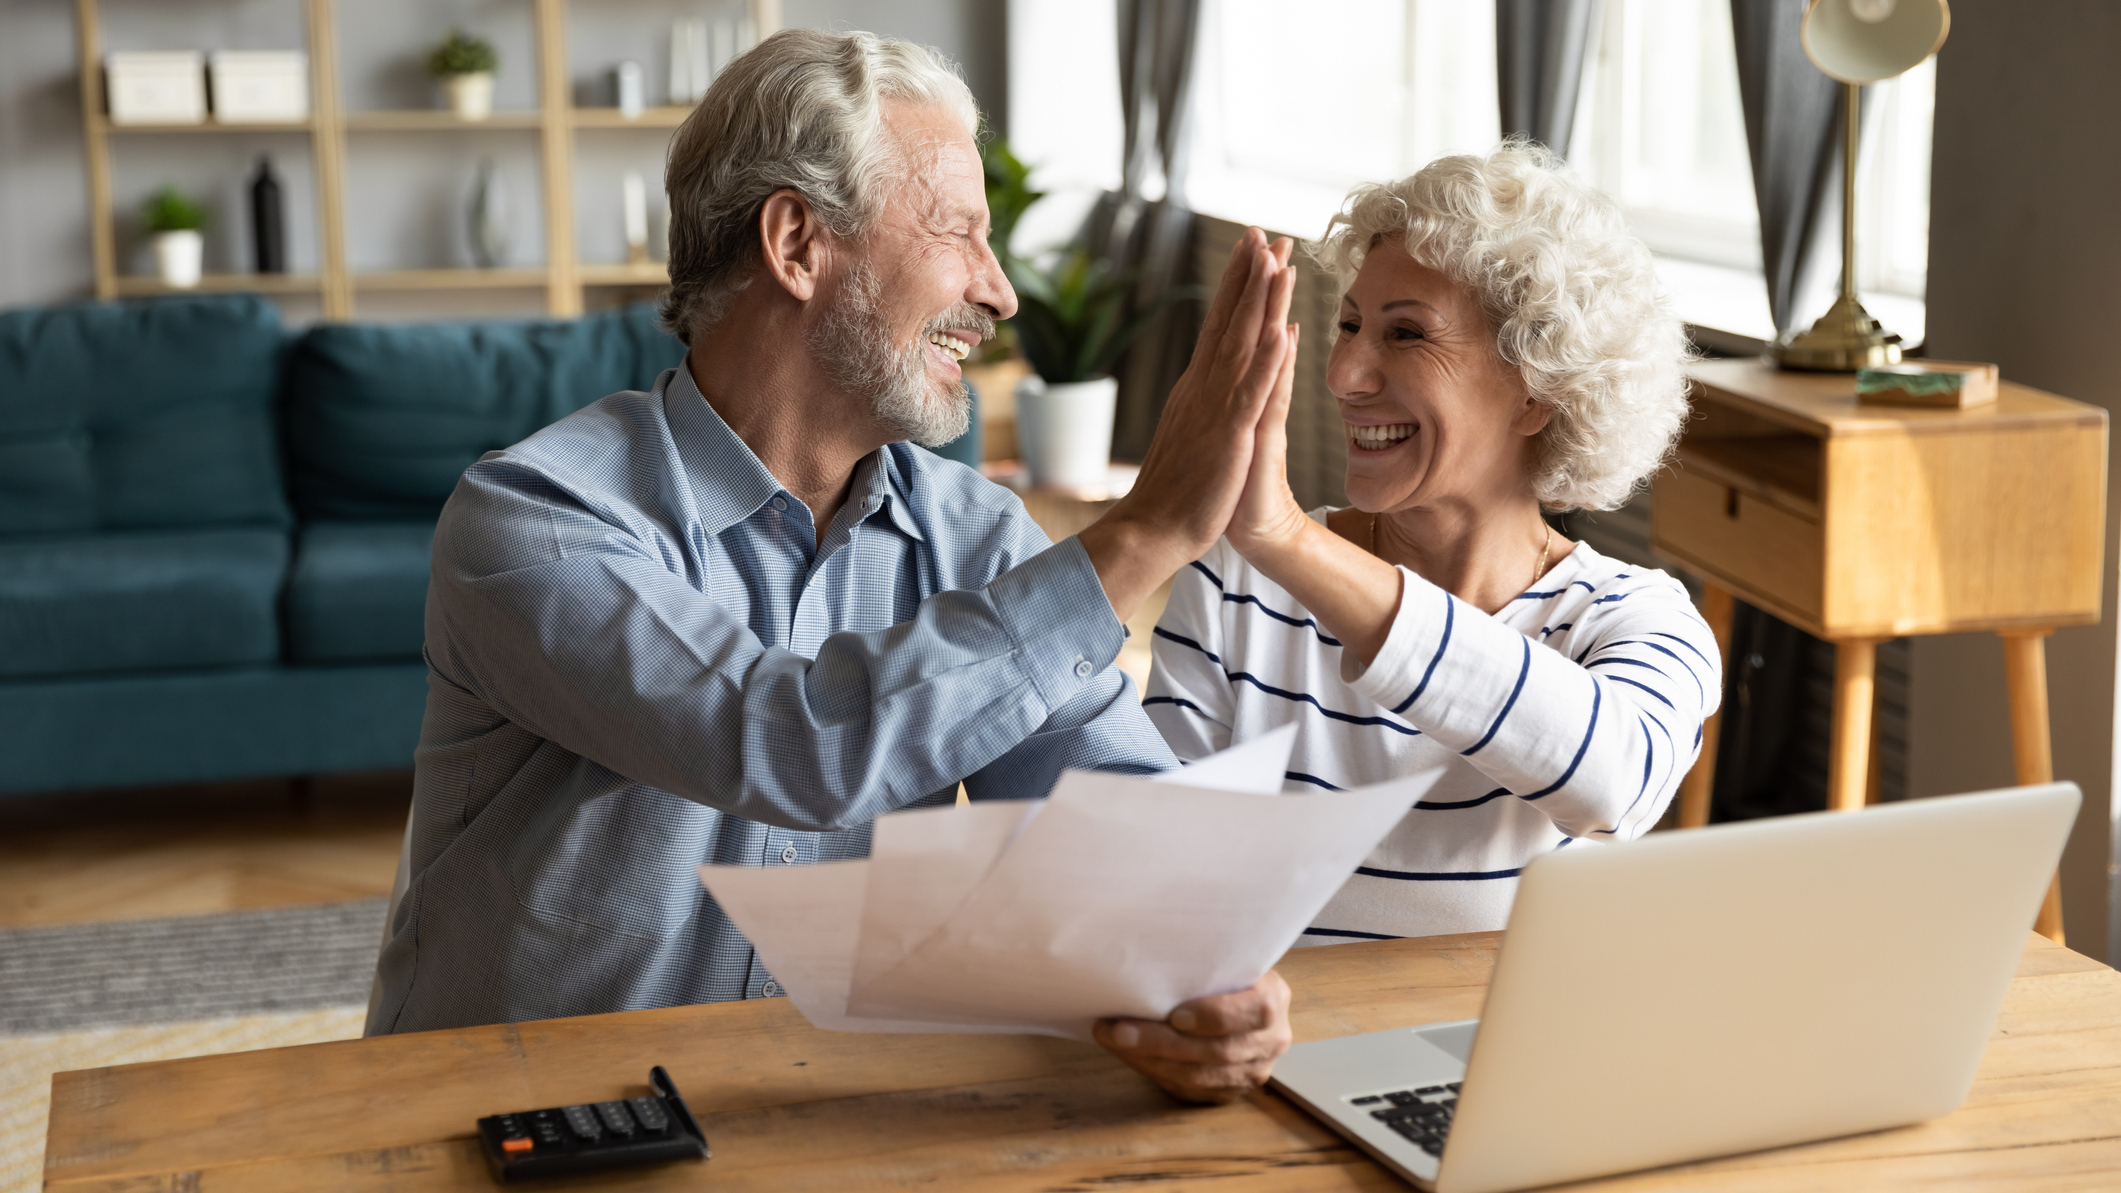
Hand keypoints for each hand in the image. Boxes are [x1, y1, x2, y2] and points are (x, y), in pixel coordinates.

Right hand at [1079, 229, 1296, 620]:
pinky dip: (1266, 360)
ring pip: (1242, 344)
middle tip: (1265, 232)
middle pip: (1230, 321)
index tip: (1251, 249)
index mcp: (1197, 387)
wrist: (1152, 529)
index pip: (1219, 325)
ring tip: (1278, 262)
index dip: (1237, 285)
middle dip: (1249, 275)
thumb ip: (1201, 405)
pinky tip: (1280, 331)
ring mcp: (1215, 408)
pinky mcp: (1229, 435)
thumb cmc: (1174, 491)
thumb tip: (1206, 383)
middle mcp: (1203, 387)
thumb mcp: (1191, 435)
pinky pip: (1252, 392)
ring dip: (1260, 301)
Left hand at [1092, 970, 1293, 1103]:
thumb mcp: (1222, 956)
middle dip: (1162, 1042)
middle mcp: (1272, 1039)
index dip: (1215, 1016)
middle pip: (1218, 1050)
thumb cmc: (1219, 970)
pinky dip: (1154, 1073)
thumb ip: (1202, 960)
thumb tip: (1146, 960)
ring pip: (1200, 1077)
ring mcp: (1254, 1070)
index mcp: (1274, 998)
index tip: (1175, 1014)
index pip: (1255, 1011)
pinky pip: (1190, 1091)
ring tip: (1115, 1041)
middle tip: (1120, 1031)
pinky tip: (1129, 1055)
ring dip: (1151, 1061)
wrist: (1232, 995)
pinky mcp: (1231, 1091)